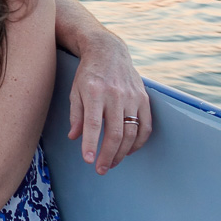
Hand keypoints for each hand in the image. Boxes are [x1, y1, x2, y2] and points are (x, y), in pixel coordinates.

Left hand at [67, 34, 150, 173]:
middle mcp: (115, 94)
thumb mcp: (75, 91)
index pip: (93, 124)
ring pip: (131, 132)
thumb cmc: (88, 74)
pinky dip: (139, 142)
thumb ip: (76, 115)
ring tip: (111, 163)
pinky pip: (146, 125)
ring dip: (122, 153)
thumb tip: (74, 137)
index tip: (88, 161)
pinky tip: (129, 150)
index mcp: (94, 92)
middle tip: (101, 169)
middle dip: (108, 155)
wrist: (108, 51)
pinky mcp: (143, 98)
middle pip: (115, 132)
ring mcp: (132, 96)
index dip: (91, 144)